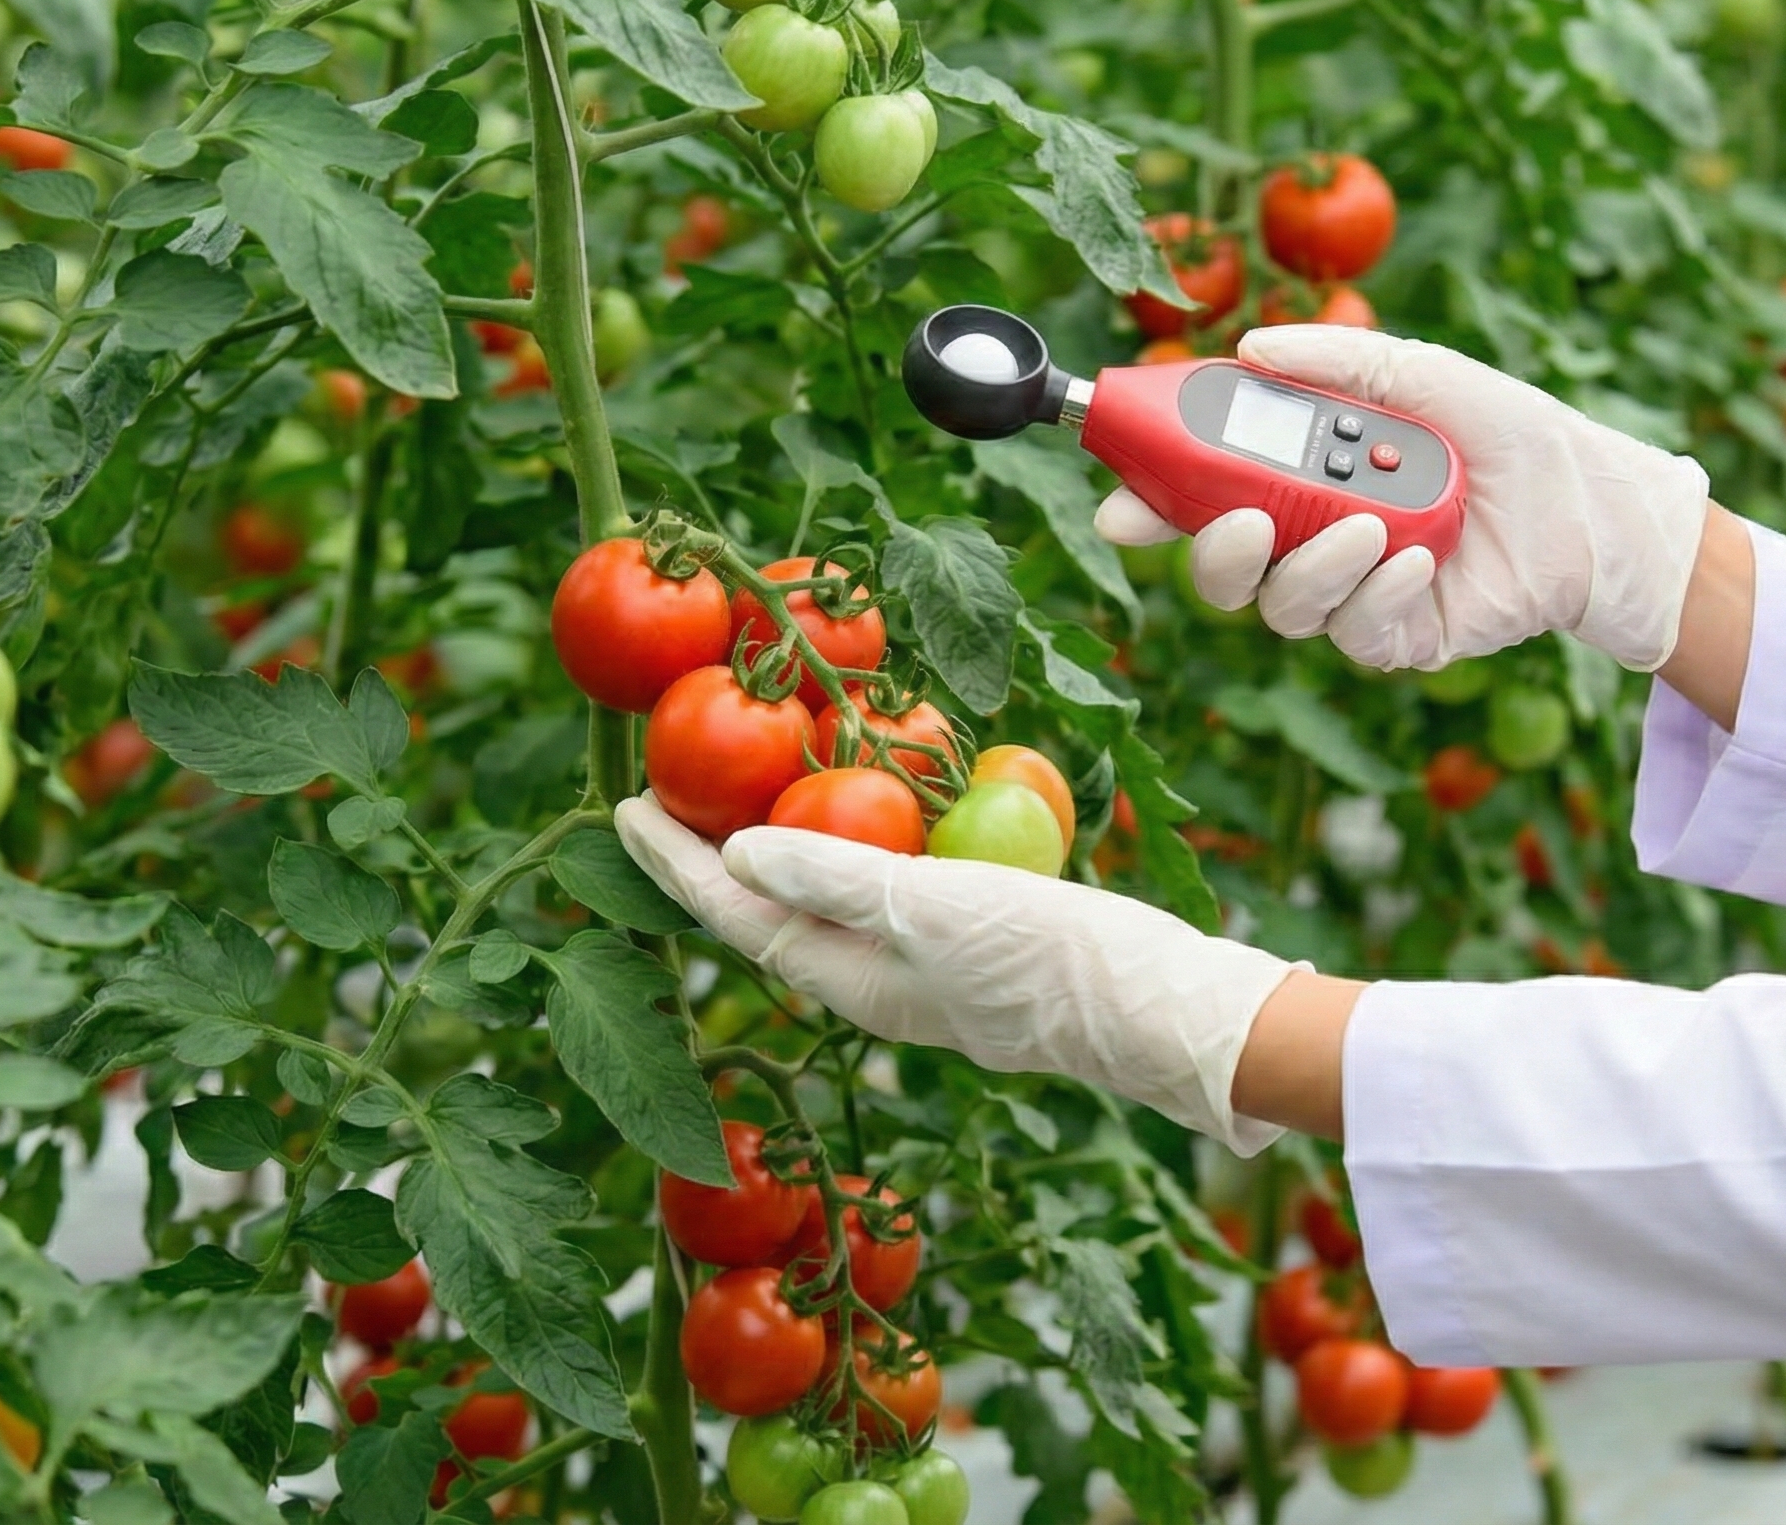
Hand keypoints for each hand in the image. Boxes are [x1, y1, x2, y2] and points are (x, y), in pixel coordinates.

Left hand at [615, 794, 1295, 1153]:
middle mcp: (876, 979)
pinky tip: (875, 793)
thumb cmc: (1051, 963)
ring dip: (786, 839)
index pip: (734, 916)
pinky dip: (862, 837)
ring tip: (753, 776)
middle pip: (770, 907)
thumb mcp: (933, 910)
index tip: (619, 807)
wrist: (1166, 1010)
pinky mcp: (977, 940)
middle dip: (715, 850)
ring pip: (830, 894)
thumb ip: (834, 880)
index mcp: (851, 981)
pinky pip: (892, 881)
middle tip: (671, 780)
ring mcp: (928, 962)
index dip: (673, 864)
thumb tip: (736, 852)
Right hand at [1096, 326, 1711, 671]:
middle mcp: (1312, 540)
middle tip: (1244, 520)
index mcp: (1300, 477)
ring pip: (1283, 608)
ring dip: (1314, 568)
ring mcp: (1351, 594)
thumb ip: (1335, 359)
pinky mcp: (1396, 638)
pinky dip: (1376, 596)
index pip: (1204, 496)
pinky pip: (1353, 635)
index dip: (1152, 505)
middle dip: (1214, 552)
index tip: (1121, 506)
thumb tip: (1250, 346)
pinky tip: (1417, 558)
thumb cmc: (1503, 431)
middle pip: (1222, 568)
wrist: (1590, 502)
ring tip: (1371, 527)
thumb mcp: (1416, 374)